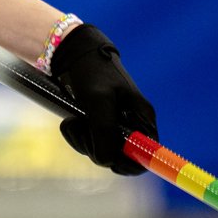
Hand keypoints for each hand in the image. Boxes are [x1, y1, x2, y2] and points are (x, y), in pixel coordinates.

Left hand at [49, 24, 157, 175]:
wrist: (72, 53)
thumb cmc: (91, 71)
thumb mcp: (97, 100)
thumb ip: (104, 130)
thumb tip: (106, 161)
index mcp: (143, 119)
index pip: (147, 156)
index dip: (129, 164)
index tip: (109, 160)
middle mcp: (132, 125)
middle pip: (119, 158)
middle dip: (96, 148)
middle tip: (81, 128)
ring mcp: (114, 126)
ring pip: (99, 151)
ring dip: (82, 140)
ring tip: (72, 120)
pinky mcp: (97, 124)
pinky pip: (88, 142)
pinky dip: (76, 136)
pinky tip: (69, 121)